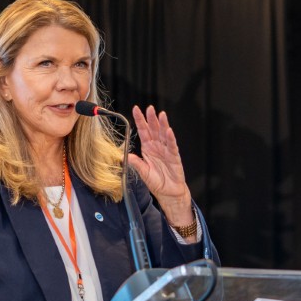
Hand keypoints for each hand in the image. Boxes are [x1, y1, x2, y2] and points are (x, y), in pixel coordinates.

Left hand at [128, 105, 193, 225]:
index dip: (140, 120)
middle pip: (154, 129)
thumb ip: (136, 163)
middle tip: (149, 108)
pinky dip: (170, 138)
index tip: (136, 109)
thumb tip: (126, 156)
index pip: (143, 131)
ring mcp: (166, 150)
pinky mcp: (174, 157)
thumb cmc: (156, 182)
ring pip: (164, 134)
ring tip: (161, 115)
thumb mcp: (143, 173)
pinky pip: (172, 146)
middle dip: (151, 118)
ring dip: (163, 124)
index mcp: (148, 148)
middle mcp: (157, 147)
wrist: (168, 192)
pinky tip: (169, 131)